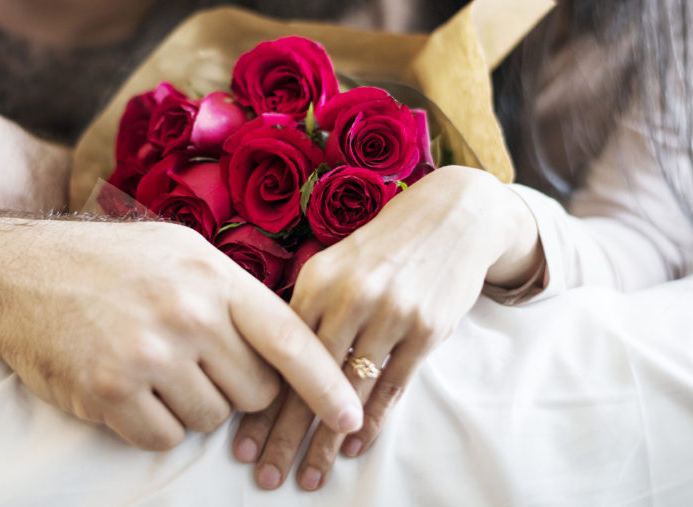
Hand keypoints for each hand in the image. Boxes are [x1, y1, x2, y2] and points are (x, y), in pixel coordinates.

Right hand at [0, 220, 363, 450]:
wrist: (20, 274)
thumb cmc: (109, 263)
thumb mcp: (181, 252)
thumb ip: (235, 295)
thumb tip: (287, 348)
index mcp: (213, 275)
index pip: (290, 340)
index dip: (326, 386)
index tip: (350, 418)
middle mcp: (188, 313)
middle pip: (254, 392)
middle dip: (236, 391)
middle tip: (196, 364)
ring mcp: (149, 353)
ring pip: (210, 420)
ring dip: (190, 407)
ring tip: (152, 366)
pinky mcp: (110, 391)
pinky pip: (164, 439)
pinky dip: (152, 425)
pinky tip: (127, 388)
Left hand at [231, 166, 543, 489]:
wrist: (452, 215)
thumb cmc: (384, 245)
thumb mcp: (337, 262)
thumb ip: (308, 305)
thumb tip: (272, 356)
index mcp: (317, 279)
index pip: (279, 355)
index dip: (259, 404)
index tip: (241, 443)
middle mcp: (350, 297)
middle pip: (308, 380)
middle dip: (284, 434)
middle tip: (263, 475)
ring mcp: (390, 314)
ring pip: (349, 391)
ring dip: (326, 440)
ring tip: (307, 476)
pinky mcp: (426, 329)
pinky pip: (393, 385)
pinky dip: (371, 420)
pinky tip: (352, 446)